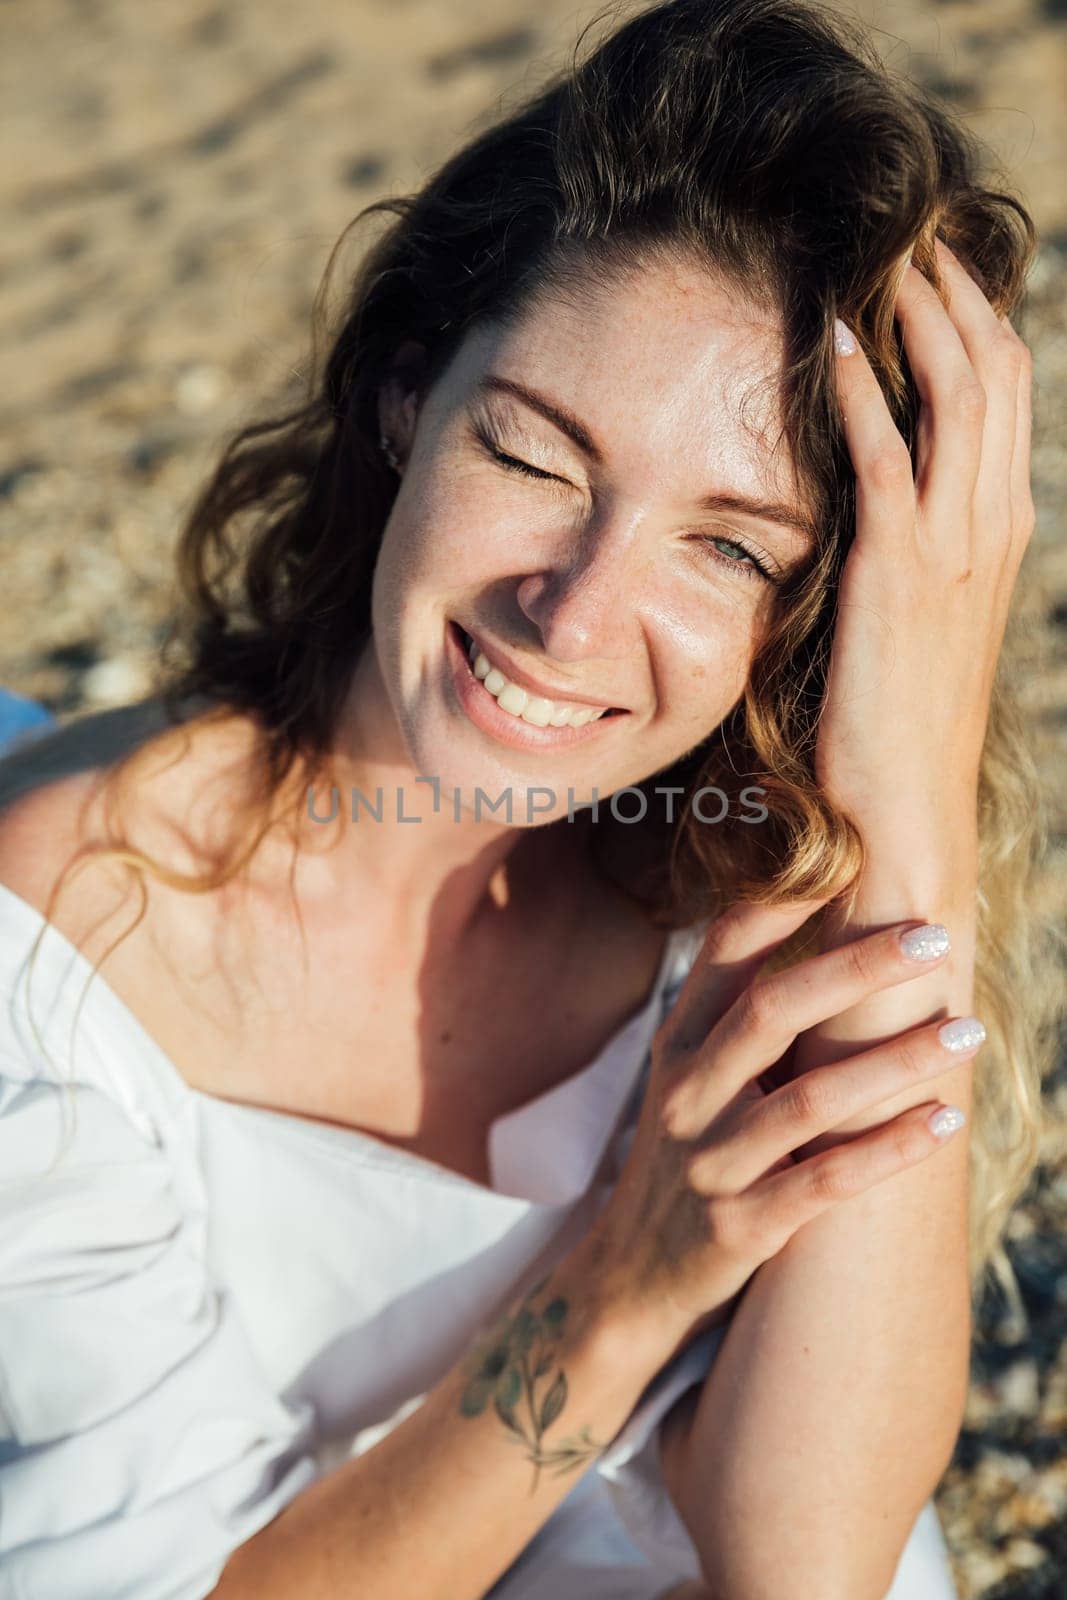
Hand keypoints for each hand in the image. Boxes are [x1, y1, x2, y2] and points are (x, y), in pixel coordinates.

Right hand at [582, 898, 981, 1356]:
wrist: (632, 1279)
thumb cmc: (686, 1159)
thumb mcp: (691, 1081)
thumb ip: (738, 1018)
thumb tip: (810, 928)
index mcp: (677, 1045)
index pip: (724, 954)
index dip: (783, 905)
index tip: (848, 865)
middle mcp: (686, 1094)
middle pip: (771, 1011)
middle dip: (857, 968)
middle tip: (933, 937)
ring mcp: (710, 1163)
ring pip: (811, 1100)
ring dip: (897, 1060)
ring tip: (967, 1030)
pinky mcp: (740, 1228)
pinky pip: (826, 1181)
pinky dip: (889, 1149)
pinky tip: (943, 1121)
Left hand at [817, 238, 1033, 858]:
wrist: (906, 812)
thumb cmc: (896, 729)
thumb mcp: (918, 625)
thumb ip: (910, 556)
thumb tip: (874, 512)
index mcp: (998, 532)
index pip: (1002, 397)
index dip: (974, 323)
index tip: (933, 272)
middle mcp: (990, 525)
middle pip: (994, 373)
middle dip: (957, 294)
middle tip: (914, 236)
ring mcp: (952, 545)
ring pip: (958, 393)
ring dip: (920, 315)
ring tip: (881, 257)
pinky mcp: (898, 571)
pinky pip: (885, 454)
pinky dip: (859, 389)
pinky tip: (828, 339)